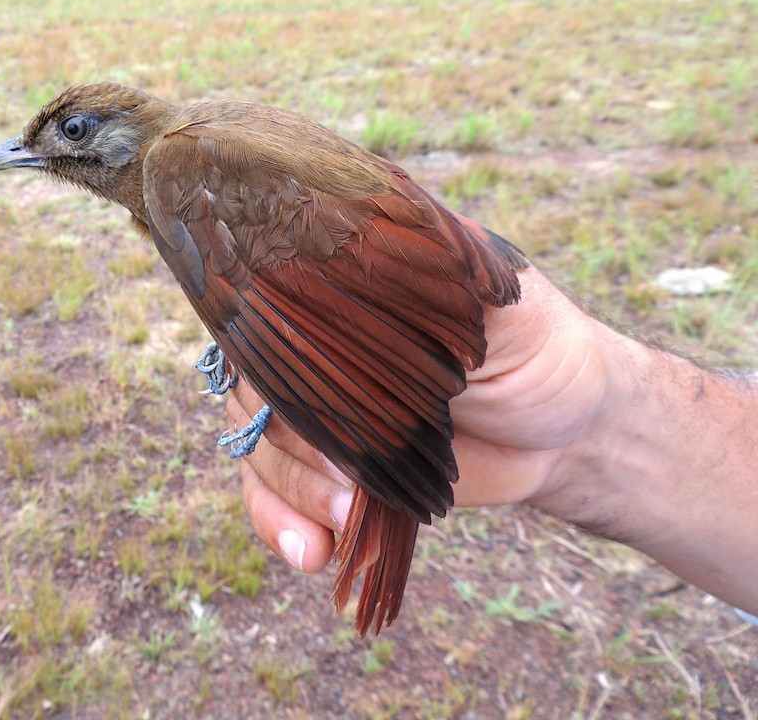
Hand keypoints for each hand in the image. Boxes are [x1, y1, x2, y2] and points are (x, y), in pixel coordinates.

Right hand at [233, 268, 612, 571]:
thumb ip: (433, 283)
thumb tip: (366, 269)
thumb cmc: (537, 346)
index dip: (278, 366)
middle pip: (252, 392)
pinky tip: (313, 553)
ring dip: (291, 494)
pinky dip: (280, 525)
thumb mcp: (495, 299)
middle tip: (347, 483)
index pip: (267, 314)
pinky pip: (271, 495)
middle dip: (292, 448)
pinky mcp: (328, 470)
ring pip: (257, 450)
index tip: (319, 409)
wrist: (569, 430)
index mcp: (337, 289)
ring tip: (340, 525)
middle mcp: (312, 344)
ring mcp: (316, 411)